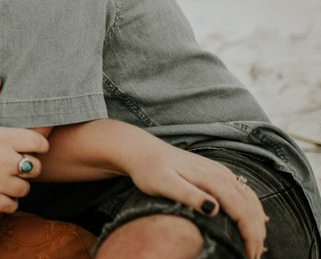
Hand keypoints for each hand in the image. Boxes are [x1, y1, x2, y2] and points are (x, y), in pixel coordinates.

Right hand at [0, 77, 48, 212]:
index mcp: (0, 138)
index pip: (39, 143)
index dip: (40, 144)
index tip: (31, 146)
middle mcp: (3, 161)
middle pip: (37, 167)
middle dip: (31, 164)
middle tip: (17, 162)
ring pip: (26, 188)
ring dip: (19, 184)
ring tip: (7, 178)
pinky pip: (12, 206)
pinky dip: (9, 201)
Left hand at [124, 143, 265, 258]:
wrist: (142, 151)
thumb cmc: (149, 169)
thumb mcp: (163, 183)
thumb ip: (188, 195)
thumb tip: (213, 208)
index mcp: (212, 178)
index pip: (242, 210)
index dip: (250, 235)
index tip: (249, 256)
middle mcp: (221, 173)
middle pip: (250, 206)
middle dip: (256, 234)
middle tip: (253, 257)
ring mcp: (221, 171)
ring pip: (250, 199)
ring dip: (257, 223)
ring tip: (255, 247)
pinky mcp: (217, 172)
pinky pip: (244, 192)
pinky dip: (253, 210)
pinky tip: (255, 222)